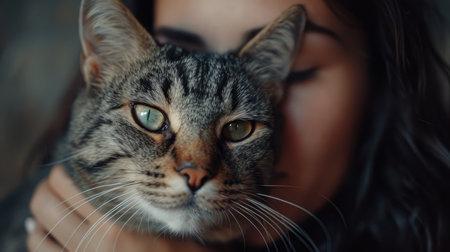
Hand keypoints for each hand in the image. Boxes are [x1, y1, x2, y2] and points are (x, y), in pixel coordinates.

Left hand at [27, 166, 217, 251]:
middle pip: (49, 203)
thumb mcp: (173, 227)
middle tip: (59, 180)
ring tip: (47, 200)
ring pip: (40, 227)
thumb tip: (136, 177)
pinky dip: (35, 237)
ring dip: (40, 209)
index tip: (72, 165)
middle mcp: (93, 245)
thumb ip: (156, 203)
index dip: (66, 172)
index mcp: (117, 228)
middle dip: (49, 186)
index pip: (75, 188)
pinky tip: (38, 230)